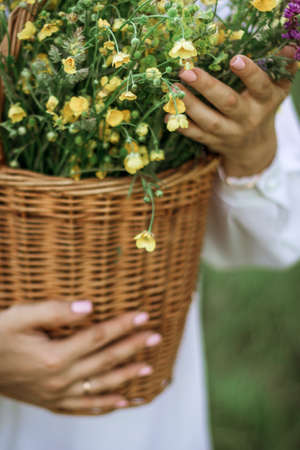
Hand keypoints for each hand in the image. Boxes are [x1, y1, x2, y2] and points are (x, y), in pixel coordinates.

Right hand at [0, 301, 159, 413]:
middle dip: (133, 347)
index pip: (98, 337)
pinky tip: (121, 402)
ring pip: (100, 386)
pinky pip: (84, 408)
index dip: (122, 325)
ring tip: (148, 367)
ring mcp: (57, 394)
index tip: (142, 315)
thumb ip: (55, 311)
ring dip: (127, 376)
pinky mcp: (51, 403)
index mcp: (54, 356)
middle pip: (105, 360)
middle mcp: (60, 378)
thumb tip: (89, 306)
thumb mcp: (20, 317)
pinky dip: (104, 405)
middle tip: (155, 337)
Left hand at [171, 46, 297, 176]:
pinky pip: (195, 135)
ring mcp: (228, 133)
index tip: (235, 58)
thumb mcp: (276, 91)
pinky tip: (168, 112)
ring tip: (174, 88)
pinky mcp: (213, 142)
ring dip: (189, 104)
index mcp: (264, 102)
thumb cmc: (262, 109)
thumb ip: (281, 69)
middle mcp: (246, 119)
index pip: (260, 86)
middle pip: (228, 103)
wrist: (253, 148)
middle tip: (187, 71)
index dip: (249, 73)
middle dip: (207, 87)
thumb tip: (289, 47)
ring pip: (208, 120)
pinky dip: (181, 124)